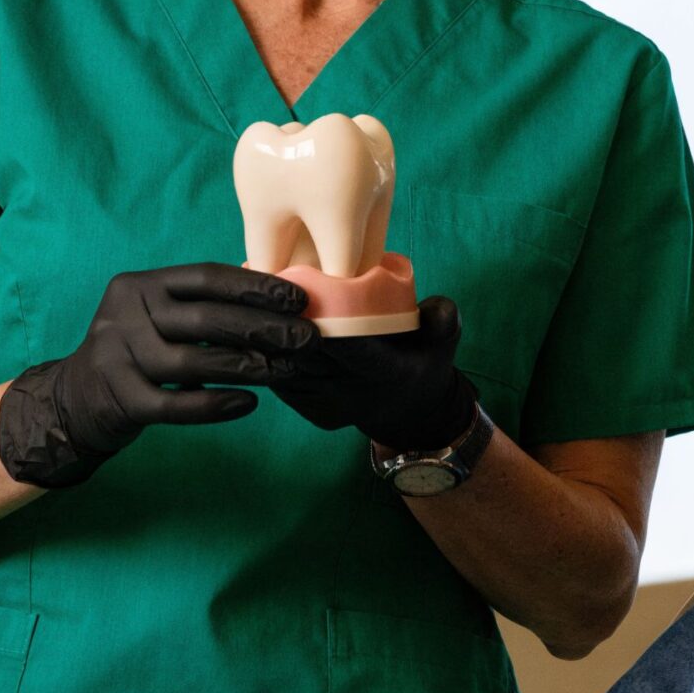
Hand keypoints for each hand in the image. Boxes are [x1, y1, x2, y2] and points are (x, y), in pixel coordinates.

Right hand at [0, 262, 315, 487]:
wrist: (75, 400)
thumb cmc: (138, 353)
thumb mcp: (160, 317)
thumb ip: (204, 306)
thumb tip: (279, 302)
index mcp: (141, 285)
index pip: (205, 277)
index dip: (255, 286)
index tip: (298, 299)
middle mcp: (125, 314)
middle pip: (204, 319)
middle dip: (262, 327)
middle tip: (307, 338)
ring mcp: (117, 356)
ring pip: (192, 362)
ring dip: (247, 367)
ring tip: (288, 370)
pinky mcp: (118, 398)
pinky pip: (174, 404)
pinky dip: (214, 405)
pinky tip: (248, 404)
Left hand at [266, 295, 477, 451]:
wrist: (409, 408)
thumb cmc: (424, 359)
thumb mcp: (444, 339)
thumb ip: (444, 319)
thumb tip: (437, 308)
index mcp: (385, 374)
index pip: (349, 347)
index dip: (322, 321)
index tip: (299, 288)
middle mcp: (352, 395)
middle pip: (307, 355)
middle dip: (284, 321)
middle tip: (261, 283)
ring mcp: (327, 406)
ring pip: (286, 368)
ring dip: (266, 336)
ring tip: (249, 298)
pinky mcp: (308, 409)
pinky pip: (280, 378)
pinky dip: (264, 350)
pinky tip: (251, 321)